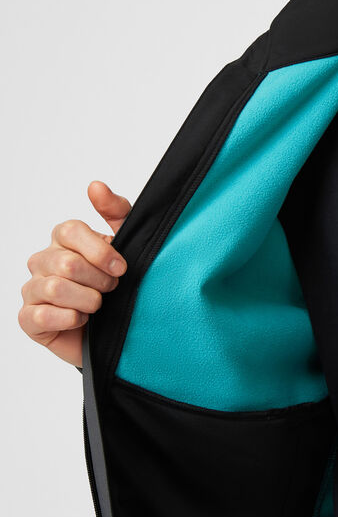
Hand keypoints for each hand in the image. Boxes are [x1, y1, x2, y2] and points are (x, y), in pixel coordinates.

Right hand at [19, 181, 131, 367]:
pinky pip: (40, 316)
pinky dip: (70, 319)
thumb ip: (117, 212)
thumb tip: (95, 186)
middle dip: (99, 280)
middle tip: (112, 289)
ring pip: (55, 288)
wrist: (121, 331)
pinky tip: (83, 321)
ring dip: (88, 301)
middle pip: (66, 262)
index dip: (100, 251)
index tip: (121, 268)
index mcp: (65, 240)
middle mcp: (43, 261)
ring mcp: (32, 290)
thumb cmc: (122, 285)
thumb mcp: (131, 244)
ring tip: (99, 306)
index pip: (70, 230)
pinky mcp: (28, 320)